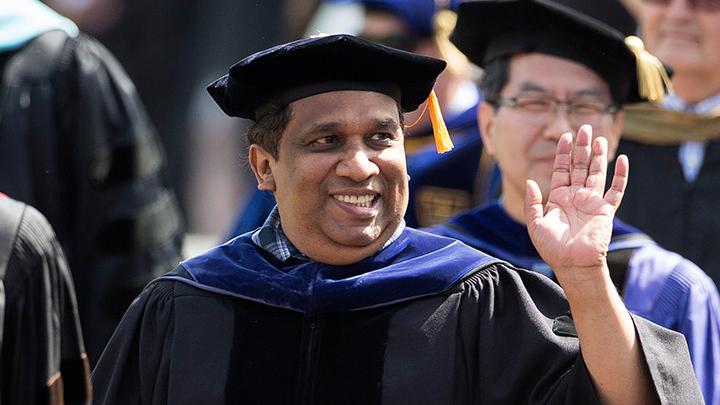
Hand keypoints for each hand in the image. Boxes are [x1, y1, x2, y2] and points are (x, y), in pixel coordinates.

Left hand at [525, 125, 628, 283]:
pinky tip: (622, 159)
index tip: (565, 137)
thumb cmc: (552, 248)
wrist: (573, 265)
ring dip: (599, 156)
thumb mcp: (535, 224)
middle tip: (584, 128)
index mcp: (559, 198)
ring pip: (597, 173)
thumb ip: (532, 202)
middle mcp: (576, 197)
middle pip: (580, 167)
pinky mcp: (606, 211)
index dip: (563, 154)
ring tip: (599, 137)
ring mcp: (592, 203)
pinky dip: (621, 175)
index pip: (562, 170)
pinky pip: (616, 190)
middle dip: (582, 148)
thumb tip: (531, 181)